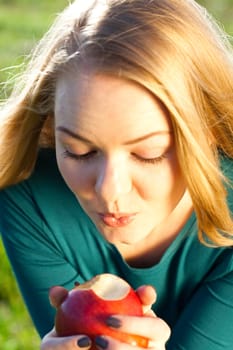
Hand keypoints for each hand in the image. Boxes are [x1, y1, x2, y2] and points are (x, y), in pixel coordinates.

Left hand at [40, 285, 169, 349]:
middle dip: (139, 323)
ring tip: (99, 341)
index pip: (149, 301)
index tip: (142, 292)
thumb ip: (65, 304)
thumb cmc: (80, 331)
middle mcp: (152, 337)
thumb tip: (55, 291)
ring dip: (124, 348)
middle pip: (160, 328)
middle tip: (111, 320)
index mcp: (139, 313)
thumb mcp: (71, 317)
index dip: (148, 295)